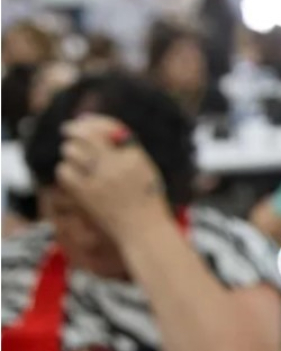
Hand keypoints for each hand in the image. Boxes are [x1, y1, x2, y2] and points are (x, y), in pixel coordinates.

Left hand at [57, 115, 170, 242]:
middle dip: (74, 130)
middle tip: (68, 130)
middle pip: (86, 136)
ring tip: (75, 155)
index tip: (83, 120)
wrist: (144, 230)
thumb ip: (124, 148)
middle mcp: (117, 165)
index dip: (94, 121)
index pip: (110, 127)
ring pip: (72, 152)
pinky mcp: (86, 194)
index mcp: (134, 156)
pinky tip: (73, 173)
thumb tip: (93, 125)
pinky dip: (66, 169)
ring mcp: (100, 180)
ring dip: (71, 151)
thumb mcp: (144, 168)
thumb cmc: (146, 198)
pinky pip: (65, 171)